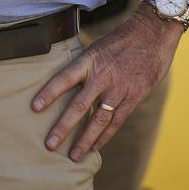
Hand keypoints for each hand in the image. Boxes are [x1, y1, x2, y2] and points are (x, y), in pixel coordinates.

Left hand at [32, 9, 180, 161]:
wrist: (153, 33)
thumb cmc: (121, 39)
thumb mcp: (97, 46)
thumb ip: (85, 66)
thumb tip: (67, 82)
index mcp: (89, 60)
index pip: (64, 78)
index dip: (49, 93)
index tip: (35, 108)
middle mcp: (102, 76)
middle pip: (79, 106)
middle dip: (63, 127)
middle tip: (50, 144)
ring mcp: (119, 88)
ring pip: (99, 119)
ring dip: (85, 140)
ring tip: (73, 156)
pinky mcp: (134, 96)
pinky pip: (117, 121)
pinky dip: (106, 136)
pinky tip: (96, 147)